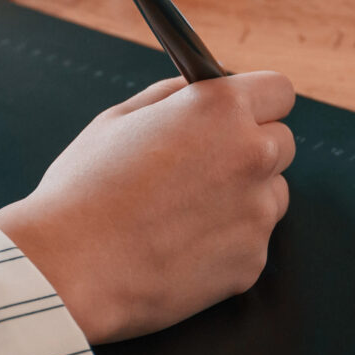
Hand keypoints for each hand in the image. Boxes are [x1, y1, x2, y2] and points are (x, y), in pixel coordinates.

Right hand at [0, 71, 296, 344]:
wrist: (71, 268)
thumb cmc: (84, 190)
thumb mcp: (118, 119)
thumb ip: (172, 96)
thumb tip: (199, 87)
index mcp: (220, 110)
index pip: (279, 91)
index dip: (256, 102)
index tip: (239, 115)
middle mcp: (252, 156)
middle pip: (282, 143)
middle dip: (251, 148)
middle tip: (204, 166)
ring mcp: (257, 212)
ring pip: (273, 194)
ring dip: (245, 196)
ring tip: (186, 212)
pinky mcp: (252, 261)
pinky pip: (253, 241)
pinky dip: (228, 242)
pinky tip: (181, 246)